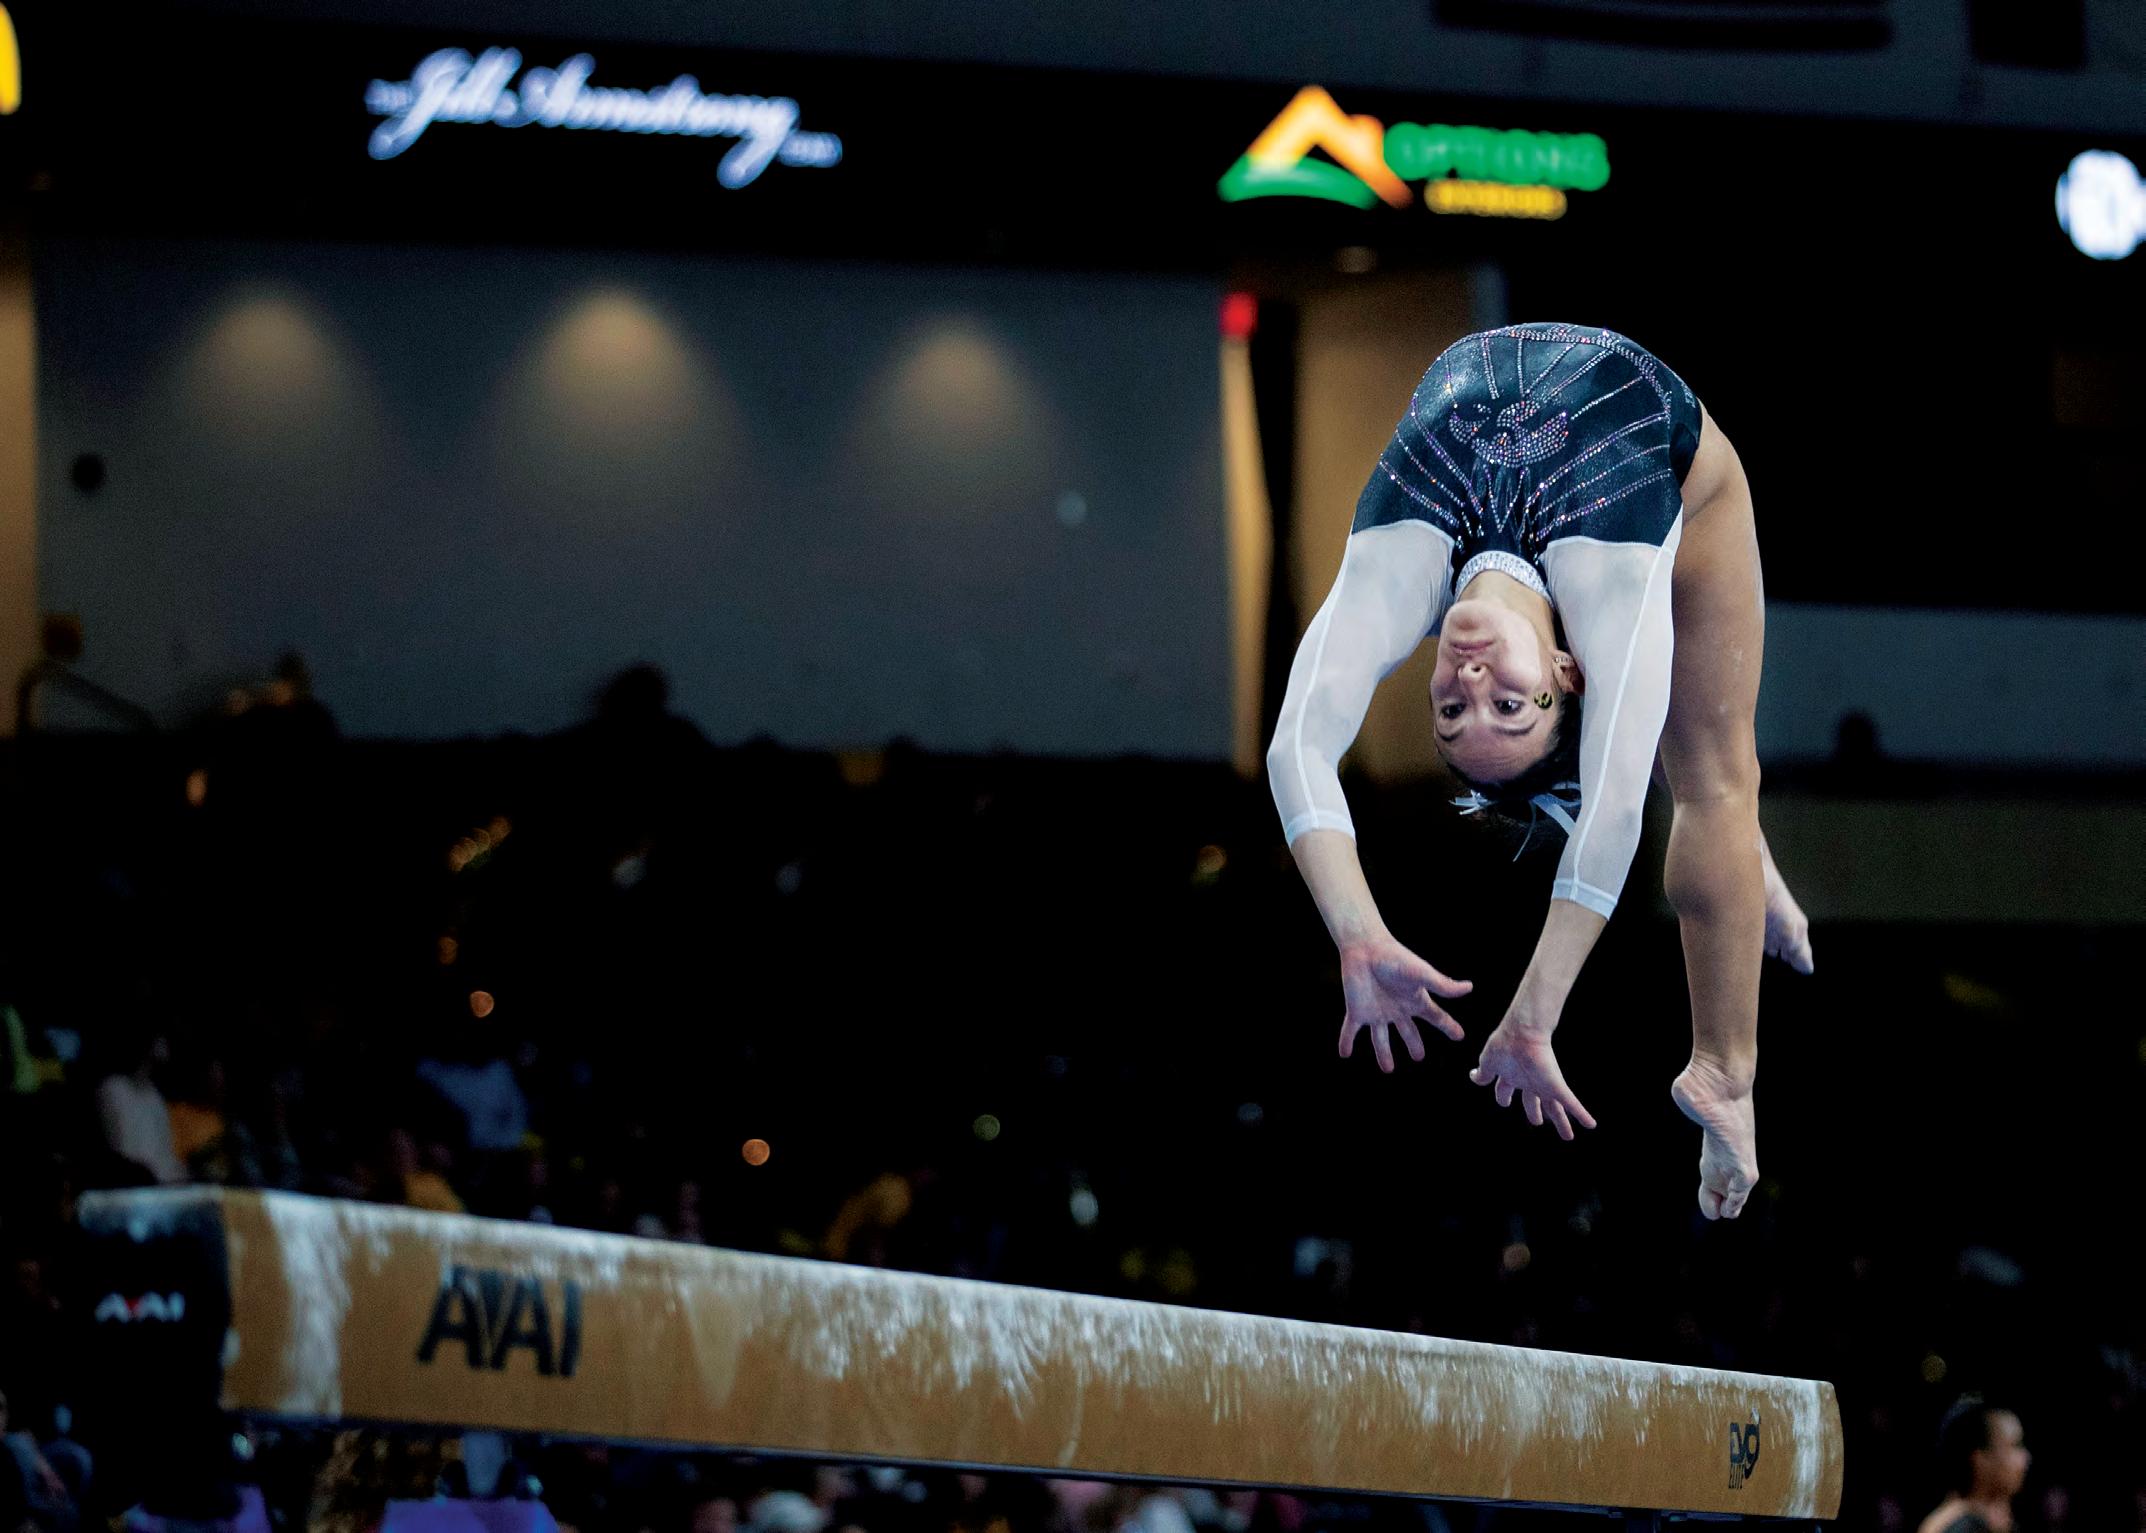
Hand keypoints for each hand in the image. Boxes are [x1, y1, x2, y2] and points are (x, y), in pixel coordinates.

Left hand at [1336, 936, 1471, 1071]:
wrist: (1365, 948)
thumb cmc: (1395, 958)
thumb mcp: (1421, 973)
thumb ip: (1442, 985)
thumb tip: (1469, 988)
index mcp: (1414, 1000)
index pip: (1436, 1017)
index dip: (1448, 1027)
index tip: (1460, 1036)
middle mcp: (1397, 1009)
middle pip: (1408, 1032)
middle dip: (1414, 1044)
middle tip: (1419, 1057)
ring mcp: (1377, 1012)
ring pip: (1381, 1039)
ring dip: (1383, 1054)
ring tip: (1388, 1069)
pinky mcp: (1357, 1012)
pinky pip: (1350, 1031)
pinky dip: (1346, 1042)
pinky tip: (1344, 1054)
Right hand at [1469, 1019, 1596, 1139]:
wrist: (1522, 1033)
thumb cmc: (1504, 1044)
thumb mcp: (1488, 1062)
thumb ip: (1483, 1074)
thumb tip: (1473, 1078)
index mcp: (1510, 1075)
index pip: (1505, 1090)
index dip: (1503, 1098)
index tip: (1503, 1103)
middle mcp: (1528, 1081)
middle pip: (1533, 1101)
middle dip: (1535, 1112)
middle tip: (1538, 1122)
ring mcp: (1543, 1084)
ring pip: (1555, 1108)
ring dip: (1562, 1123)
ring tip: (1568, 1136)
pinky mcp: (1556, 1085)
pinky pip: (1572, 1103)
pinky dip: (1581, 1115)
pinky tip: (1591, 1125)